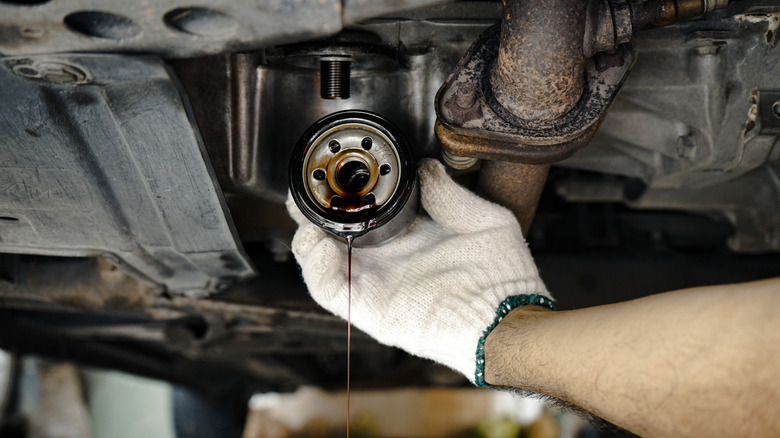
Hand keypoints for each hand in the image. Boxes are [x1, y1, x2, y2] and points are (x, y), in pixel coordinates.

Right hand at [287, 158, 554, 384]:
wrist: (507, 317)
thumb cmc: (503, 276)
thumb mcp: (482, 220)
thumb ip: (450, 194)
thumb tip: (426, 167)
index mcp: (406, 240)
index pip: (362, 216)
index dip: (342, 196)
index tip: (334, 171)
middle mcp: (385, 263)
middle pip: (331, 237)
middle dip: (311, 212)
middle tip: (305, 190)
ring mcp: (375, 286)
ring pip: (320, 262)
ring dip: (306, 237)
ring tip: (307, 215)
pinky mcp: (369, 309)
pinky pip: (328, 290)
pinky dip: (315, 267)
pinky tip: (320, 243)